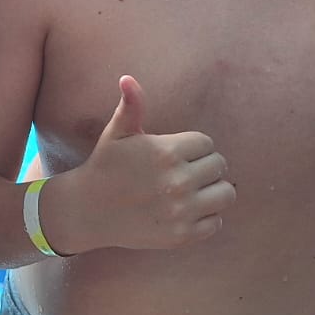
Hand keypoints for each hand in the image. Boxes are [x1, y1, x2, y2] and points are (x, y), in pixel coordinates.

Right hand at [57, 76, 234, 252]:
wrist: (88, 211)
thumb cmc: (106, 166)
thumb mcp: (117, 133)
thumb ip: (131, 106)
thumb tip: (128, 79)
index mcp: (166, 152)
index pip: (206, 143)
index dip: (194, 146)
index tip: (179, 154)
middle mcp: (178, 181)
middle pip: (219, 166)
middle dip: (205, 166)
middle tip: (187, 171)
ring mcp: (181, 211)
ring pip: (225, 194)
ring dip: (213, 190)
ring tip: (195, 190)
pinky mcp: (181, 235)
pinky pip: (216, 223)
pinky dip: (208, 217)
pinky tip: (189, 210)